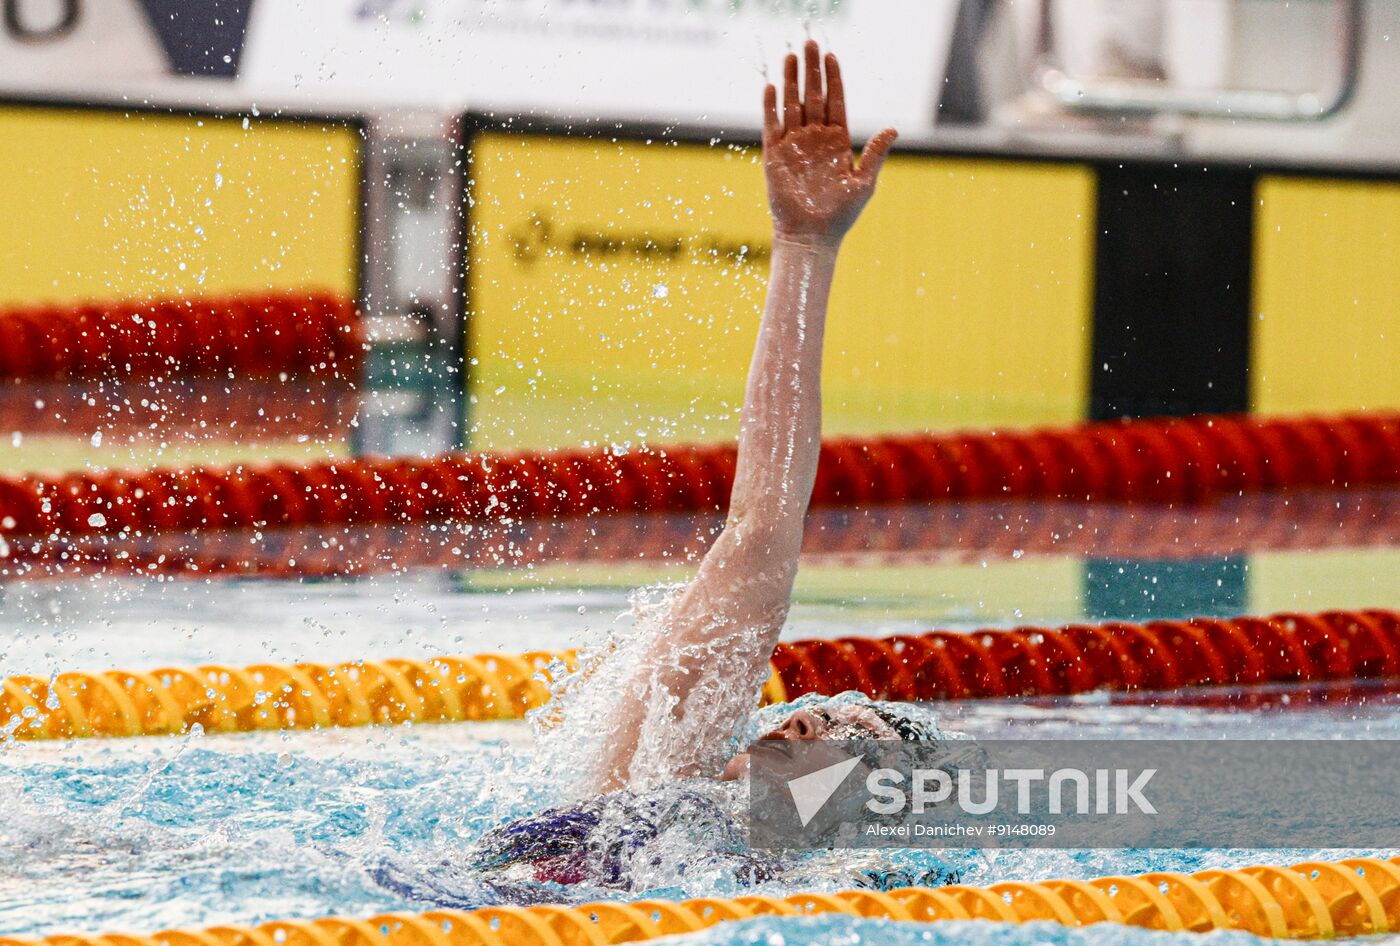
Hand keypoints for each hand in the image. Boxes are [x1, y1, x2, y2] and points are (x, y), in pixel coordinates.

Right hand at [763, 41, 896, 245]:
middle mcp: (815, 140)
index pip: (836, 102)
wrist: (812, 237)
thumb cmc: (840, 215)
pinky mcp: (775, 157)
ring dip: (790, 81)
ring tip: (789, 56)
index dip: (834, 79)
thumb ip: (875, 154)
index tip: (831, 56)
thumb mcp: (863, 182)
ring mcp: (794, 146)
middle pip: (813, 97)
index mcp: (837, 143)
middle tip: (809, 44)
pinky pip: (772, 127)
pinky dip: (770, 108)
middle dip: (811, 71)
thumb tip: (894, 128)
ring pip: (792, 106)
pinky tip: (771, 88)